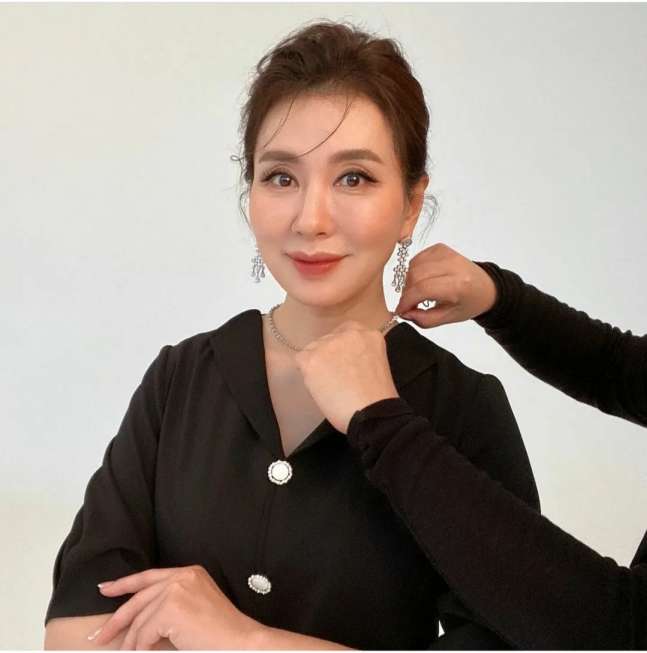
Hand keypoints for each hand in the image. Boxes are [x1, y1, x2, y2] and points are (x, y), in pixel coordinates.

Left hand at [90, 565, 259, 649]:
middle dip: (116, 619)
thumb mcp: (193, 608)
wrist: (240, 642)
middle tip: (99, 636)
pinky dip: (141, 649)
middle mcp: (182, 576)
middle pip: (139, 597)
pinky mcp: (172, 609)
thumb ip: (170, 604)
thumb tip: (137, 621)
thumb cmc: (220, 632)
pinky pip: (145, 634)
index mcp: (189, 572)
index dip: (124, 583)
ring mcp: (177, 590)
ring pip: (140, 621)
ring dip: (131, 643)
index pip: (149, 576)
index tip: (105, 589)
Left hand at [294, 320, 398, 434]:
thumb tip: (342, 359)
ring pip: (313, 350)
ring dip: (318, 366)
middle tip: (337, 379)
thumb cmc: (378, 399)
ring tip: (330, 387)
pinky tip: (320, 388)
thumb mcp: (377, 364)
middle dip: (329, 357)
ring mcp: (329, 345)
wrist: (372, 414)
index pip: (347, 332)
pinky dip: (307, 374)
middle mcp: (349, 333)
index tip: (344, 363)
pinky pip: (301, 361)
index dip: (342, 349)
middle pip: (328, 340)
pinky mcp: (313, 359)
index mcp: (369, 335)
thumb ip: (361, 354)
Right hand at [394, 243, 496, 327]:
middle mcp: (453, 265)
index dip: (407, 300)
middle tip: (409, 303)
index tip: (401, 310)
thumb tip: (405, 313)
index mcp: (459, 285)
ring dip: (409, 282)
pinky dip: (414, 271)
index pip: (423, 289)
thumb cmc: (469, 303)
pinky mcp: (440, 248)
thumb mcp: (449, 318)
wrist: (485, 287)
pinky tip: (422, 280)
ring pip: (414, 266)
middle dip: (407, 292)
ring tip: (417, 293)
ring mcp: (446, 253)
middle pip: (416, 276)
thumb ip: (425, 319)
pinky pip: (417, 259)